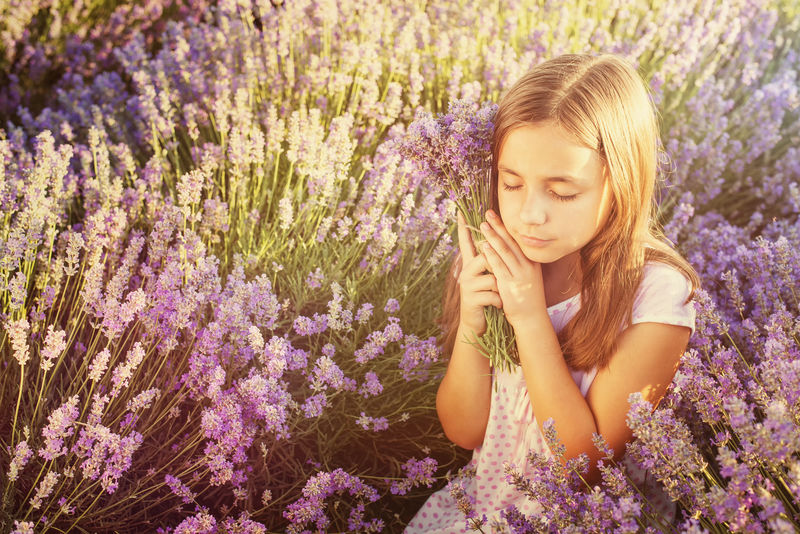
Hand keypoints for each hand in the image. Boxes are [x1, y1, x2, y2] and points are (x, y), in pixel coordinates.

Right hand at [455, 211, 501, 336]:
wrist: (477, 324)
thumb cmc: (486, 297)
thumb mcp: (488, 278)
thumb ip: (489, 262)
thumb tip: (496, 243)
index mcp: (470, 265)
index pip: (466, 242)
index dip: (463, 227)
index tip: (460, 210)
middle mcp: (465, 272)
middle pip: (484, 257)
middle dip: (495, 266)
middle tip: (497, 274)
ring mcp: (466, 286)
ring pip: (491, 277)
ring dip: (499, 288)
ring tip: (498, 295)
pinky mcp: (470, 299)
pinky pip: (491, 293)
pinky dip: (499, 301)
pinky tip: (497, 306)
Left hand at [479, 209, 546, 328]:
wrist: (531, 318)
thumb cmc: (527, 298)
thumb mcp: (529, 277)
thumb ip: (521, 263)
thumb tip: (510, 250)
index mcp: (532, 262)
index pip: (518, 241)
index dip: (506, 227)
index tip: (497, 215)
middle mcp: (527, 266)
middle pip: (511, 241)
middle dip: (499, 226)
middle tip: (488, 213)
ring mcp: (520, 274)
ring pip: (505, 251)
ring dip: (493, 236)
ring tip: (483, 224)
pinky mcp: (511, 284)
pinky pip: (500, 266)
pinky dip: (491, 255)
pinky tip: (483, 246)